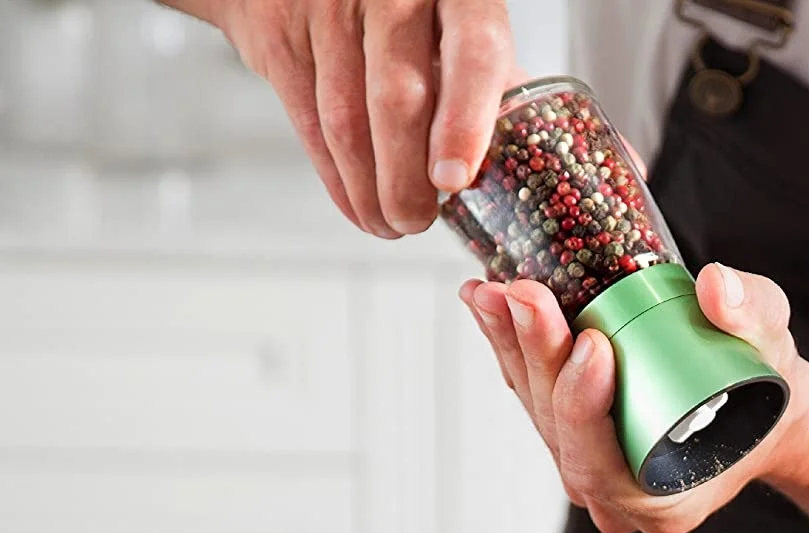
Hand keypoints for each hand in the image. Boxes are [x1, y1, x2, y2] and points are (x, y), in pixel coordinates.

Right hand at [175, 0, 519, 236]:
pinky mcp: (276, 29)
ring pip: (347, 120)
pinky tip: (355, 201)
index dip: (466, 122)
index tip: (455, 180)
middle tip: (416, 221)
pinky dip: (333, 176)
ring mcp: (328, 4)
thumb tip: (520, 152)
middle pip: (399, 99)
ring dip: (369, 189)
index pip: (473, 52)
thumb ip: (480, 70)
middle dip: (406, 180)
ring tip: (389, 223)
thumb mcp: (452, 13)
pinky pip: (308, 121)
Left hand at [460, 263, 808, 532]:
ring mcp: (588, 472)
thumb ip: (755, 315)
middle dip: (537, 360)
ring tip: (489, 291)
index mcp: (665, 502)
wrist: (758, 408)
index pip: (605, 461)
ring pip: (536, 414)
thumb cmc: (767, 388)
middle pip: (558, 433)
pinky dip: (510, 348)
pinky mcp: (571, 439)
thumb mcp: (774, 345)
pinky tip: (487, 302)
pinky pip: (533, 398)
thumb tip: (718, 286)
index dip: (586, 406)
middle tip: (524, 294)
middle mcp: (615, 501)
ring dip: (509, 350)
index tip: (591, 341)